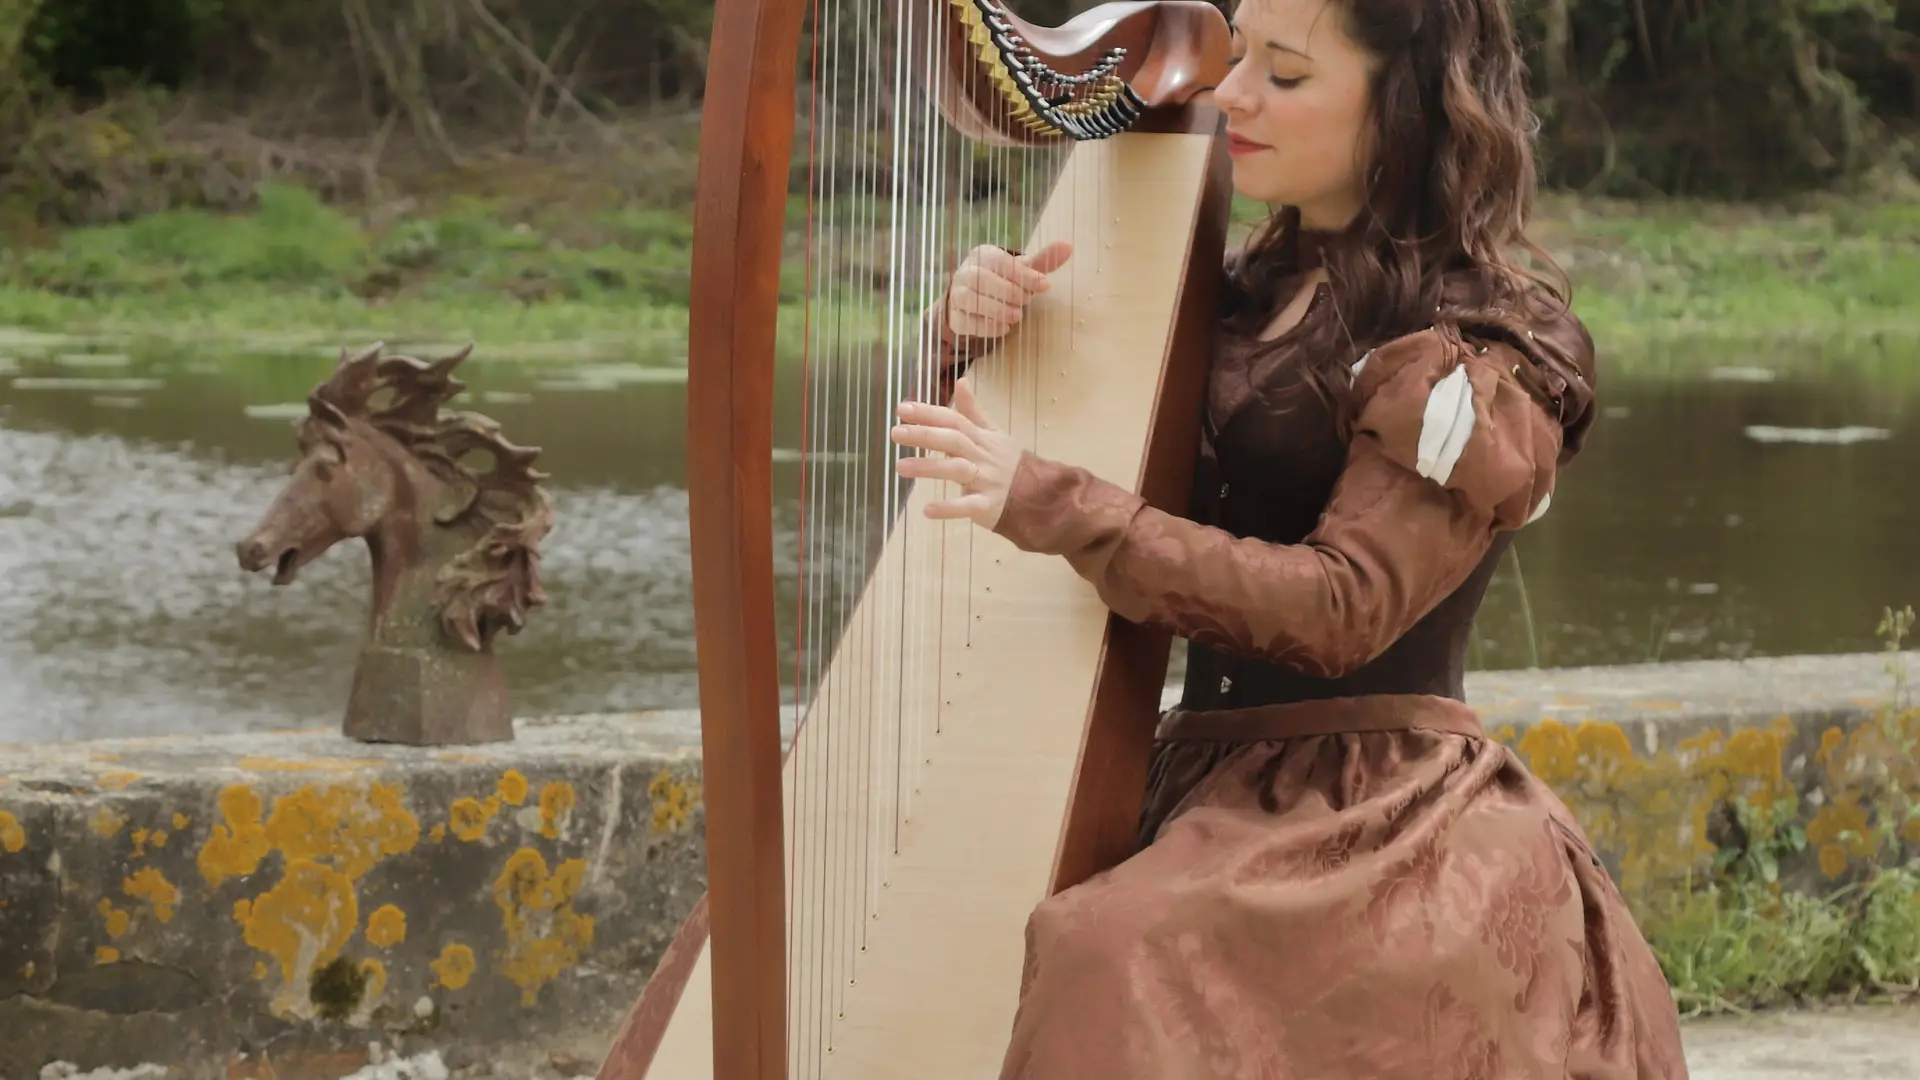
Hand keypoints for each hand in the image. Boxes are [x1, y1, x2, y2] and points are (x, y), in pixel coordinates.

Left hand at [891, 379, 1023, 529]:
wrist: (1040, 494)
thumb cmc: (1009, 462)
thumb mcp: (994, 433)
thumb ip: (973, 411)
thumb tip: (961, 380)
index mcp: (982, 437)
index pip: (954, 420)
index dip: (929, 413)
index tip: (902, 408)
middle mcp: (983, 455)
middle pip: (953, 440)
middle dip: (924, 435)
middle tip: (895, 433)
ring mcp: (986, 480)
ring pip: (957, 470)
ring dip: (928, 467)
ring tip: (900, 466)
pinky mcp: (988, 505)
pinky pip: (967, 506)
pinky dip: (948, 509)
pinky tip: (927, 510)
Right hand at [946, 240, 1073, 338]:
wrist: (973, 299)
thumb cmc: (1001, 280)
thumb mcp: (1021, 270)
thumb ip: (1042, 261)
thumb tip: (1068, 246)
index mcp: (982, 255)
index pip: (1000, 261)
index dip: (1023, 274)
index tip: (1045, 285)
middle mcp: (965, 272)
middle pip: (980, 278)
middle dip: (1007, 291)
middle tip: (1026, 301)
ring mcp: (957, 294)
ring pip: (969, 299)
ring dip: (995, 309)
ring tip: (1017, 317)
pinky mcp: (954, 317)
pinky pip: (964, 321)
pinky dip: (985, 326)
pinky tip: (1004, 328)